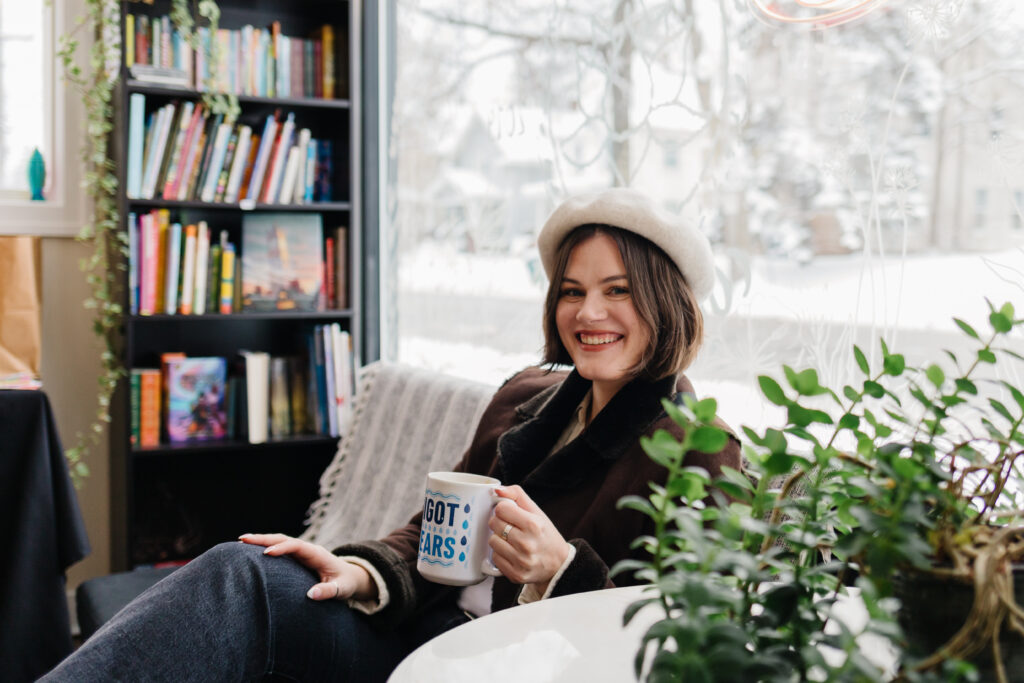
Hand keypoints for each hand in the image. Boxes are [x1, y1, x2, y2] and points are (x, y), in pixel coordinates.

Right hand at [239, 533, 376, 601]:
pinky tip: (250, 551)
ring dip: (262, 541)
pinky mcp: (296, 558)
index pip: (297, 547)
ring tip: (241, 541)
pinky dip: (265, 547)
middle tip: (243, 539)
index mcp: (317, 554)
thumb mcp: (342, 589)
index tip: (266, 553)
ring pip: (279, 542)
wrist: (350, 577)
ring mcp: (301, 552)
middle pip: (284, 539)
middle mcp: (307, 550)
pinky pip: (279, 549)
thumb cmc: (346, 583)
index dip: (282, 548)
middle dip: (264, 539)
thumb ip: (328, 591)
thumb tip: (311, 594)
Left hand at [487, 486, 569, 590]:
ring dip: (499, 539)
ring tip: (512, 541)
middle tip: (511, 527)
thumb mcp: (537, 512)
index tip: (510, 514)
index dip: (504, 509)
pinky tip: (512, 553)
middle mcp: (527, 543)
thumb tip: (496, 489)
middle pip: (494, 524)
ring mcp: (521, 561)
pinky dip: (501, 555)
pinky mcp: (516, 574)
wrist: (559, 564)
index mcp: (533, 524)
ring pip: (492, 541)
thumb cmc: (545, 535)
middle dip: (500, 523)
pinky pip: (495, 559)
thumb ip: (517, 495)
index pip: (501, 509)